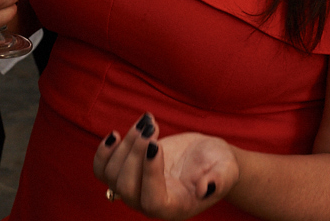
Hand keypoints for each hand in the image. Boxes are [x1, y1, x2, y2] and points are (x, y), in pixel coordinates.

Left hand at [94, 112, 239, 220]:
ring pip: (112, 175)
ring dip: (125, 145)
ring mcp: (134, 190)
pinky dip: (103, 153)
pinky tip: (115, 134)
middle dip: (134, 153)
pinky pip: (102, 170)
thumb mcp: (227, 170)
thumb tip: (207, 188)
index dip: (149, 174)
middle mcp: (150, 203)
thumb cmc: (220, 166)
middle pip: (126, 187)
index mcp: (175, 207)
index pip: (152, 200)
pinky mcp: (127, 174)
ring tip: (147, 122)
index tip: (155, 144)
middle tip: (151, 127)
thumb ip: (220, 180)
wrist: (207, 159)